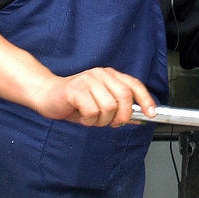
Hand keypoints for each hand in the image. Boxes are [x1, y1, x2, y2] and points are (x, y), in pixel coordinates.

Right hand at [37, 67, 156, 126]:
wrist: (47, 95)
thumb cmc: (74, 101)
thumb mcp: (100, 106)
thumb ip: (118, 111)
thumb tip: (138, 119)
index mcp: (110, 75)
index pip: (134, 85)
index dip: (145, 100)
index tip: (151, 114)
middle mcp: (101, 74)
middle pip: (124, 97)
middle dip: (122, 116)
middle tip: (112, 123)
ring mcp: (88, 80)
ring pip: (109, 107)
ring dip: (102, 120)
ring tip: (92, 118)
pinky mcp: (76, 89)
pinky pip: (92, 111)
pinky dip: (89, 120)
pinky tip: (82, 117)